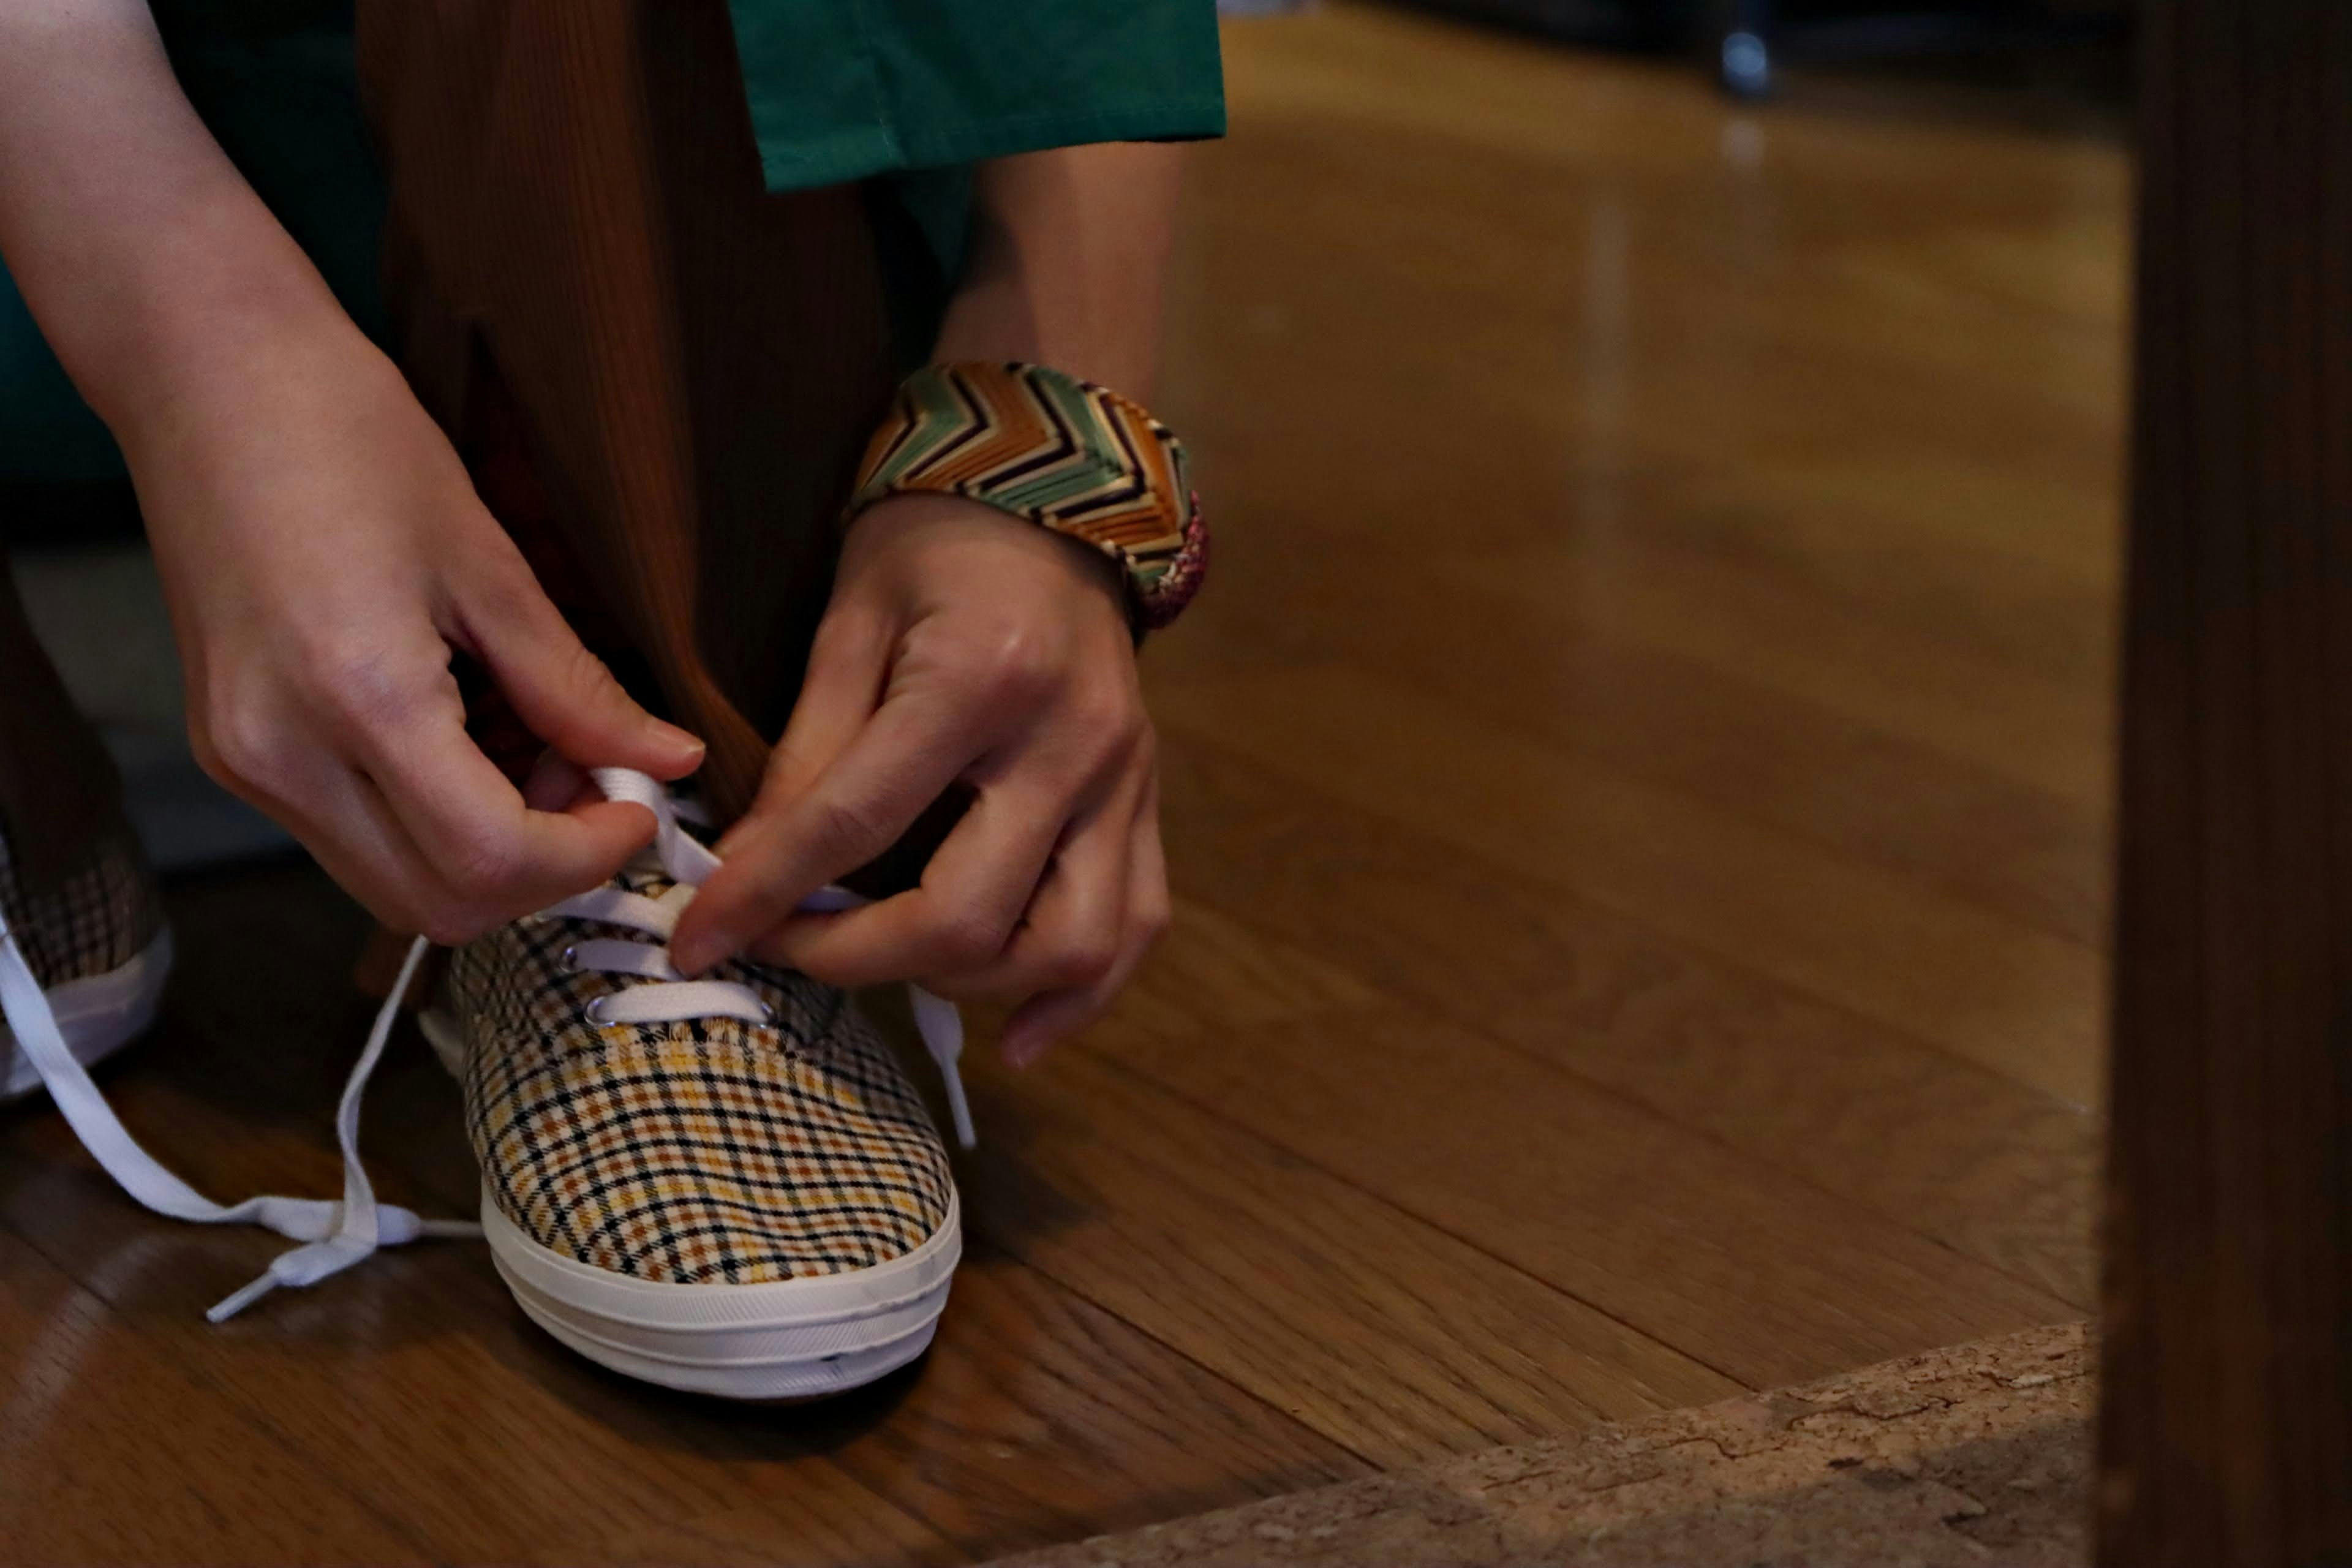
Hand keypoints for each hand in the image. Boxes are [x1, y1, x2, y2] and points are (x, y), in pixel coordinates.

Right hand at [128, 316, 703, 941]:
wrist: (207, 376)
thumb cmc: (345, 438)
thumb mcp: (490, 565)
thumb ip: (577, 689)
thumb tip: (667, 762)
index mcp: (357, 699)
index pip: (490, 859)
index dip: (586, 857)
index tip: (639, 810)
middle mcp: (282, 755)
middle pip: (436, 906)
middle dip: (540, 872)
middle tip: (597, 789)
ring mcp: (245, 761)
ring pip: (392, 885)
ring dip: (486, 853)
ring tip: (537, 751)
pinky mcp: (233, 750)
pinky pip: (350, 836)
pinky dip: (428, 821)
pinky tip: (471, 738)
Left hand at [670, 494, 1169, 1065]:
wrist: (1055, 504)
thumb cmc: (933, 550)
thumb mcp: (847, 622)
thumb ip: (808, 750)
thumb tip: (748, 871)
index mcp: (978, 681)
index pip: (853, 825)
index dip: (763, 897)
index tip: (698, 942)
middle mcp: (1067, 743)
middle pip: (964, 915)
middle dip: (854, 958)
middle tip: (786, 948)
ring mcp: (1123, 781)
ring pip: (1067, 944)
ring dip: (969, 988)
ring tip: (894, 976)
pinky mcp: (1148, 803)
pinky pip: (1133, 927)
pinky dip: (1079, 998)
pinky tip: (1020, 1036)